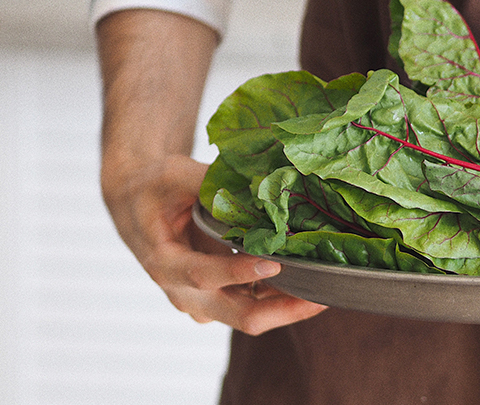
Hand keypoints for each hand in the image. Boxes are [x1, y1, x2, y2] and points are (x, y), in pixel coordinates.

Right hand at [103, 153, 326, 334]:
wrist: (139, 206)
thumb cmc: (154, 188)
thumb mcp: (173, 175)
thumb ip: (209, 183)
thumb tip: (256, 182)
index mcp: (165, 263)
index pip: (203, 275)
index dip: (238, 273)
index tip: (274, 264)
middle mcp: (184, 293)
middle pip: (237, 314)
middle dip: (281, 308)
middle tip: (320, 295)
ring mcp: (204, 301)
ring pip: (252, 316)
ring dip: (288, 306)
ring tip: (327, 289)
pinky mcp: (221, 298)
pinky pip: (257, 304)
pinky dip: (283, 297)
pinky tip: (313, 282)